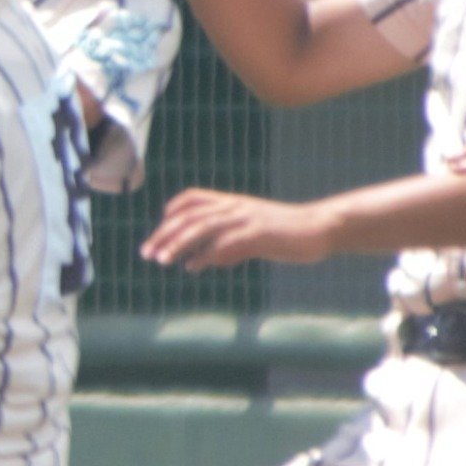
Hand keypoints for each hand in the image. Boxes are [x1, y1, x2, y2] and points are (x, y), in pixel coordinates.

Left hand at [139, 189, 334, 270]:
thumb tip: (193, 262)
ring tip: (161, 260)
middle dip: (164, 234)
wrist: (320, 228)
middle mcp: (235, 207)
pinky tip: (192, 267)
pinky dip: (206, 255)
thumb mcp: (249, 234)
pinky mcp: (258, 235)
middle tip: (146, 253)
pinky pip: (226, 244)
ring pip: (202, 227)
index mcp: (233, 203)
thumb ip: (221, 245)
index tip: (158, 231)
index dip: (172, 212)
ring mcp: (246, 220)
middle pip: (190, 216)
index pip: (192, 198)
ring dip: (178, 243)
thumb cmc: (284, 233)